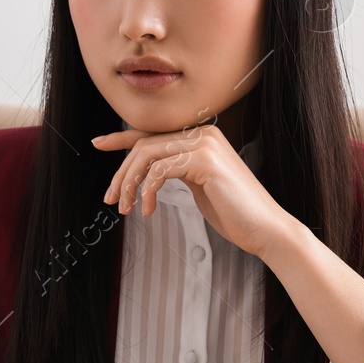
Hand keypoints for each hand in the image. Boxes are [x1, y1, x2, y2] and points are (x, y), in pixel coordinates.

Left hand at [92, 122, 294, 259]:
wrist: (265, 229)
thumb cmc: (234, 212)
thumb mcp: (199, 185)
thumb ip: (178, 170)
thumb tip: (148, 172)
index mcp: (201, 136)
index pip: (153, 133)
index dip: (121, 138)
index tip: (98, 144)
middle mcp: (203, 133)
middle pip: (144, 145)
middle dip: (121, 173)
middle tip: (111, 199)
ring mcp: (204, 145)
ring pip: (147, 155)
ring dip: (129, 184)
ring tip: (125, 208)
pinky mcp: (205, 162)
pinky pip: (159, 171)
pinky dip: (146, 192)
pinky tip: (147, 210)